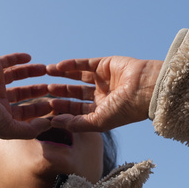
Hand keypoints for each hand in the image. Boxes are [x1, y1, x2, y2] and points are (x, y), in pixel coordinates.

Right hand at [0, 54, 52, 138]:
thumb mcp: (8, 129)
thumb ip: (29, 130)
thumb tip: (48, 125)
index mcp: (2, 114)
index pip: (26, 112)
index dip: (41, 110)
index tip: (56, 106)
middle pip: (24, 94)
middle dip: (39, 91)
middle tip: (55, 86)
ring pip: (18, 76)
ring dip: (32, 72)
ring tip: (46, 69)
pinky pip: (8, 61)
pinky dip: (19, 59)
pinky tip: (31, 58)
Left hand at [45, 57, 162, 131]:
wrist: (145, 89)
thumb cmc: (125, 110)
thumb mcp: (98, 122)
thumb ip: (76, 124)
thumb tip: (54, 123)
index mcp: (101, 111)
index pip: (77, 111)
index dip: (62, 109)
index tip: (46, 109)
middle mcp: (101, 96)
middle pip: (75, 94)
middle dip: (60, 93)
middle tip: (43, 91)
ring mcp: (103, 79)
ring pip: (77, 78)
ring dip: (62, 76)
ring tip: (46, 74)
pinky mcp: (104, 64)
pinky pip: (84, 64)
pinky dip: (71, 64)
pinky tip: (57, 67)